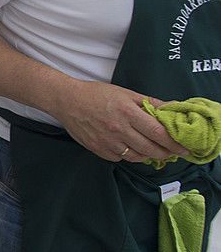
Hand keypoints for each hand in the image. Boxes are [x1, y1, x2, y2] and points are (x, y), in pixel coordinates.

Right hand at [53, 81, 189, 162]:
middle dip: (166, 153)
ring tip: (155, 152)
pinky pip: (120, 158)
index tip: (184, 148)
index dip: (174, 143)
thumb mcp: (125, 93)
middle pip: (150, 148)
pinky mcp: (98, 149)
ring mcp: (107, 141)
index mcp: (128, 113)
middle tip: (174, 153)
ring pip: (137, 157)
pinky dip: (129, 155)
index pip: (158, 133)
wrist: (67, 101)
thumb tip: (172, 108)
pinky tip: (131, 149)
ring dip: (149, 156)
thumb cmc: (96, 94)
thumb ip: (150, 103)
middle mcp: (118, 129)